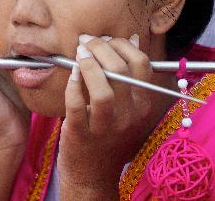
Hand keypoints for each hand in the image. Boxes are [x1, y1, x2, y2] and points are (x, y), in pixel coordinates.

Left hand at [58, 34, 153, 198]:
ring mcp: (105, 127)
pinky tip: (71, 74)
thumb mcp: (126, 108)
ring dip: (89, 64)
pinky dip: (72, 85)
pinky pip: (76, 105)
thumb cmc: (108, 135)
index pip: (142, 64)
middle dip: (101, 47)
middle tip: (86, 41)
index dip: (122, 44)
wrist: (92, 174)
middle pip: (121, 71)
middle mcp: (129, 116)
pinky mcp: (81, 134)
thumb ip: (128, 76)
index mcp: (142, 105)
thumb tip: (132, 39)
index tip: (105, 39)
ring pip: (103, 89)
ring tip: (79, 54)